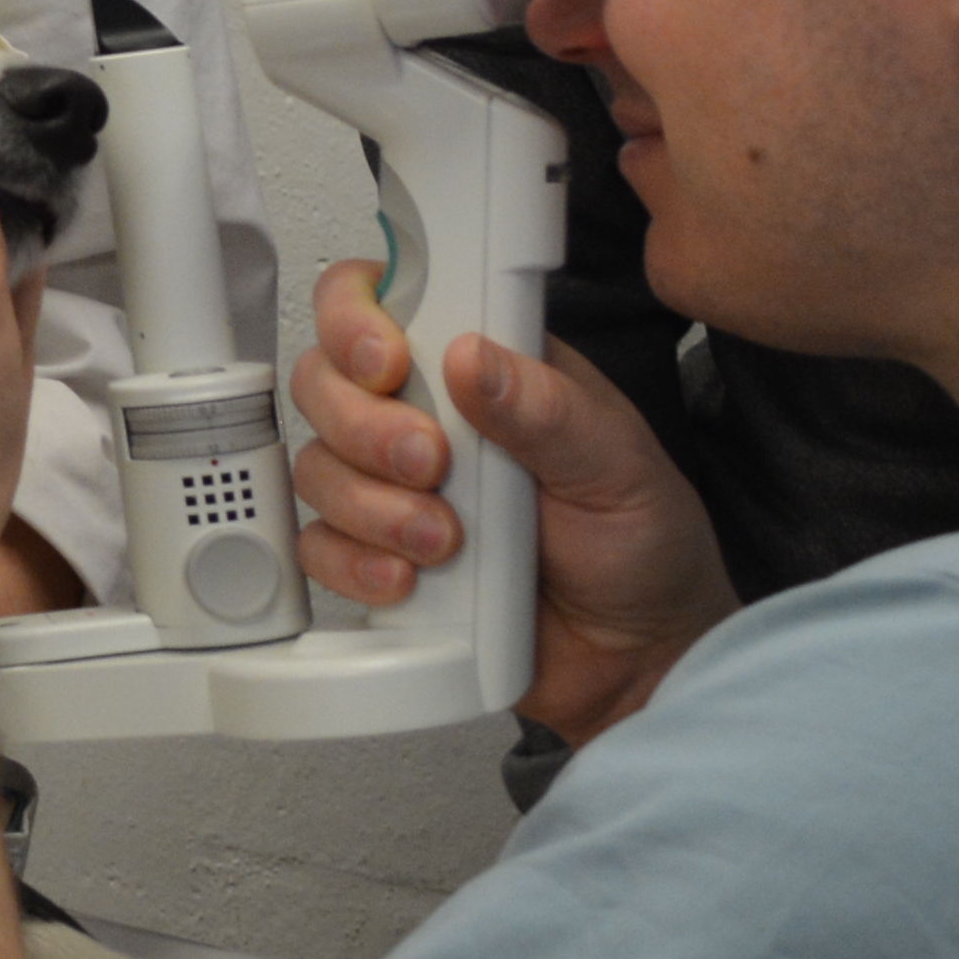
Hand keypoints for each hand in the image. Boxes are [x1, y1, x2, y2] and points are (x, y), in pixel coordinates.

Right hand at [288, 263, 736, 741]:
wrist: (637, 657)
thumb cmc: (640, 544)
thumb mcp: (617, 464)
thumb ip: (546, 409)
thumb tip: (473, 358)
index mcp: (480, 367)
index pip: (379, 302)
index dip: (356, 320)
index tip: (389, 364)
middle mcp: (424, 416)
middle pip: (324, 382)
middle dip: (364, 426)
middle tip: (433, 464)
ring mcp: (393, 489)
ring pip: (317, 467)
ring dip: (370, 506)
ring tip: (444, 541)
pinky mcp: (378, 557)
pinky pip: (320, 548)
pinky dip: (354, 564)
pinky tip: (408, 578)